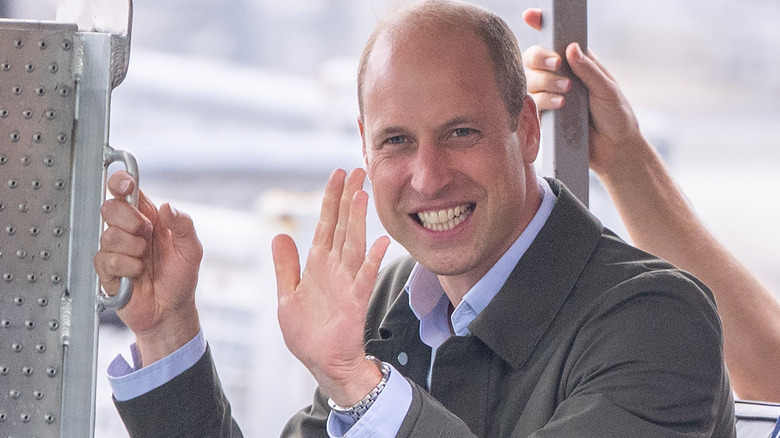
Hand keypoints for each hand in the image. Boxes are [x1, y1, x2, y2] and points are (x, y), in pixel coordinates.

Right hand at [94, 171, 202, 365]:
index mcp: (148, 217)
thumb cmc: (181, 277)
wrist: (172, 310)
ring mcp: (115, 250)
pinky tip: (137, 274)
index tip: (126, 185)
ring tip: (145, 261)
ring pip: (108, 235)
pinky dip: (127, 268)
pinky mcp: (106, 271)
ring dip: (133, 249)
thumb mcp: (192, 249)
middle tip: (146, 236)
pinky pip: (107, 260)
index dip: (120, 182)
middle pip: (109, 207)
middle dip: (130, 221)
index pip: (124, 190)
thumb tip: (168, 207)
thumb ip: (183, 225)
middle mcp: (128, 230)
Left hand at [274, 168, 389, 405]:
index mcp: (318, 264)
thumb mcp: (287, 296)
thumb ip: (285, 266)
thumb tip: (280, 234)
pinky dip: (372, 259)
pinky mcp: (356, 300)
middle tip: (357, 171)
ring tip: (362, 195)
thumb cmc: (306, 332)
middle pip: (343, 226)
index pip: (326, 224)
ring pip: (354, 244)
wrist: (322, 362)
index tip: (337, 174)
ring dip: (358, 220)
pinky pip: (365, 276)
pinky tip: (379, 241)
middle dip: (348, 198)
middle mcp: (335, 268)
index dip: (330, 199)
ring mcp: (347, 282)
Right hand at [522, 8, 647, 177]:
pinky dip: (543, 102)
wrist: (614, 150)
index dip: (541, 25)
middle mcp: (560, 77)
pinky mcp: (544, 116)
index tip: (531, 15)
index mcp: (577, 64)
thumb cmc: (617, 117)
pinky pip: (532, 104)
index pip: (556, 40)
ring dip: (546, 83)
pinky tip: (560, 106)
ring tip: (567, 94)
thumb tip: (570, 48)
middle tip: (557, 66)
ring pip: (531, 80)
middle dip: (541, 59)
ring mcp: (550, 96)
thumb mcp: (607, 90)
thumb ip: (588, 70)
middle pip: (534, 58)